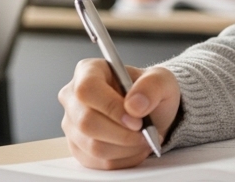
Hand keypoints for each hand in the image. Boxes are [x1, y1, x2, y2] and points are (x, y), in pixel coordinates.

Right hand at [60, 59, 181, 169]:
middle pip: (86, 122)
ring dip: (126, 148)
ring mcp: (72, 125)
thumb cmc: (149, 92)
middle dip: (122, 134)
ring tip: (145, 139)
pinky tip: (135, 148)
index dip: (111, 107)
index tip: (137, 120)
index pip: (87, 89)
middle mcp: (73, 97)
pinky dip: (123, 159)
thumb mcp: (161, 80)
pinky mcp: (78, 148)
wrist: (149, 113)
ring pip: (93, 147)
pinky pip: (98, 162)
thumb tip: (135, 105)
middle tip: (145, 133)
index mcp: (88, 71)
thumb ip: (151, 87)